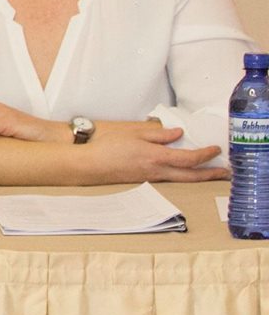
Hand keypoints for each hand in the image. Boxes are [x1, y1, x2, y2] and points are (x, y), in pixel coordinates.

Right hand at [81, 122, 222, 183]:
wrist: (90, 166)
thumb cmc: (108, 148)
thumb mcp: (134, 135)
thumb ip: (158, 135)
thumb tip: (177, 134)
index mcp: (156, 157)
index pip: (189, 158)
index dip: (205, 155)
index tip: (215, 149)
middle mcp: (157, 171)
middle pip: (191, 176)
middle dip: (210, 174)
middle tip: (225, 173)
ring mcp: (151, 178)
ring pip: (182, 180)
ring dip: (199, 176)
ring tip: (210, 173)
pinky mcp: (145, 180)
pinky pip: (170, 179)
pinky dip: (183, 176)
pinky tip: (184, 172)